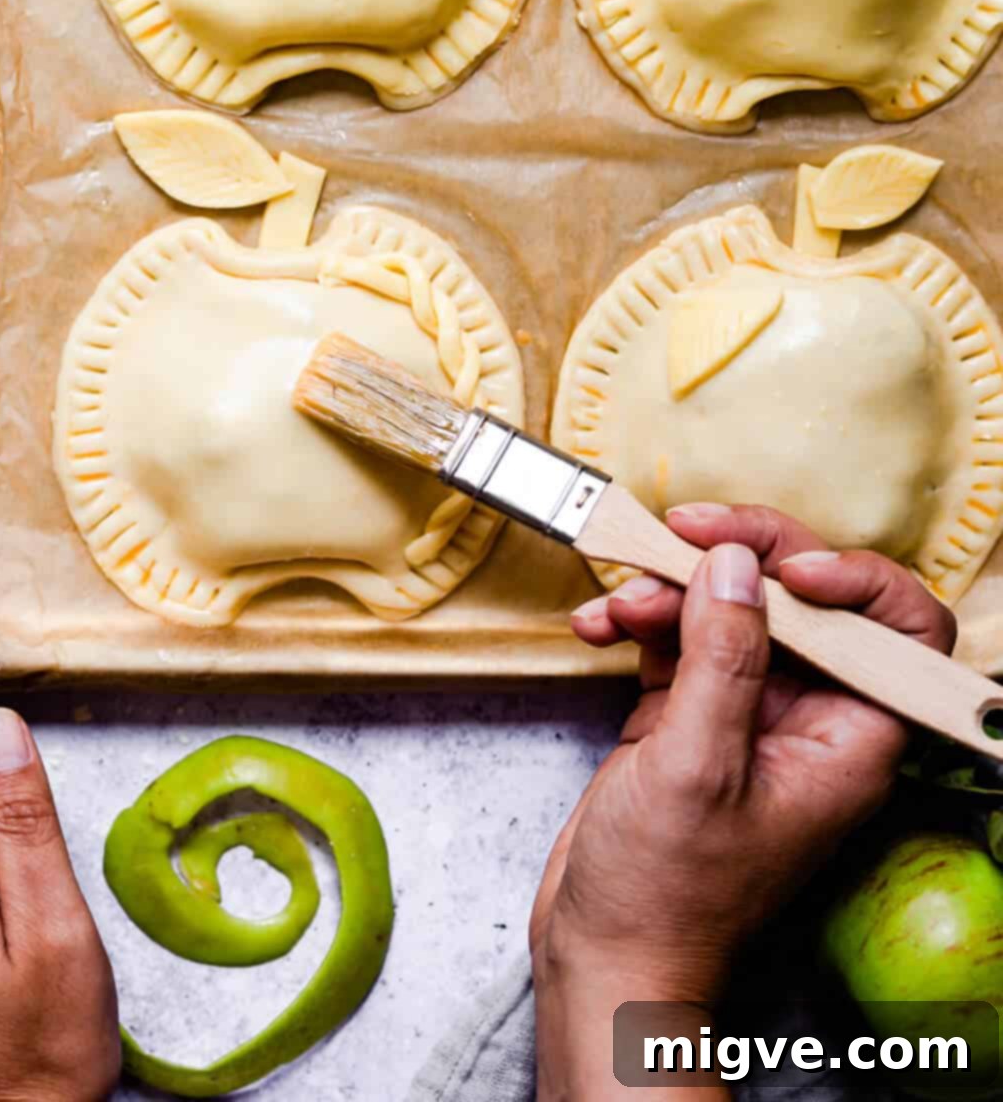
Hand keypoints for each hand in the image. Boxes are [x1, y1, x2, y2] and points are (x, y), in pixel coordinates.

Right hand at [530, 504, 955, 1101]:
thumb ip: (722, 659)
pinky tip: (596, 624)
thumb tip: (738, 564)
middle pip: (802, 597)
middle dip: (739, 560)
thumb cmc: (667, 895)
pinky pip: (676, 632)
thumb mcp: (697, 768)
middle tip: (681, 534)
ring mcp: (748, 709)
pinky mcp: (690, 709)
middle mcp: (810, 716)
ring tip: (619, 605)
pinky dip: (637, 617)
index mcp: (850, 739)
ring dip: (669, 586)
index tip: (782, 568)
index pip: (895, 629)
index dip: (854, 580)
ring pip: (730, 603)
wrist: (604, 957)